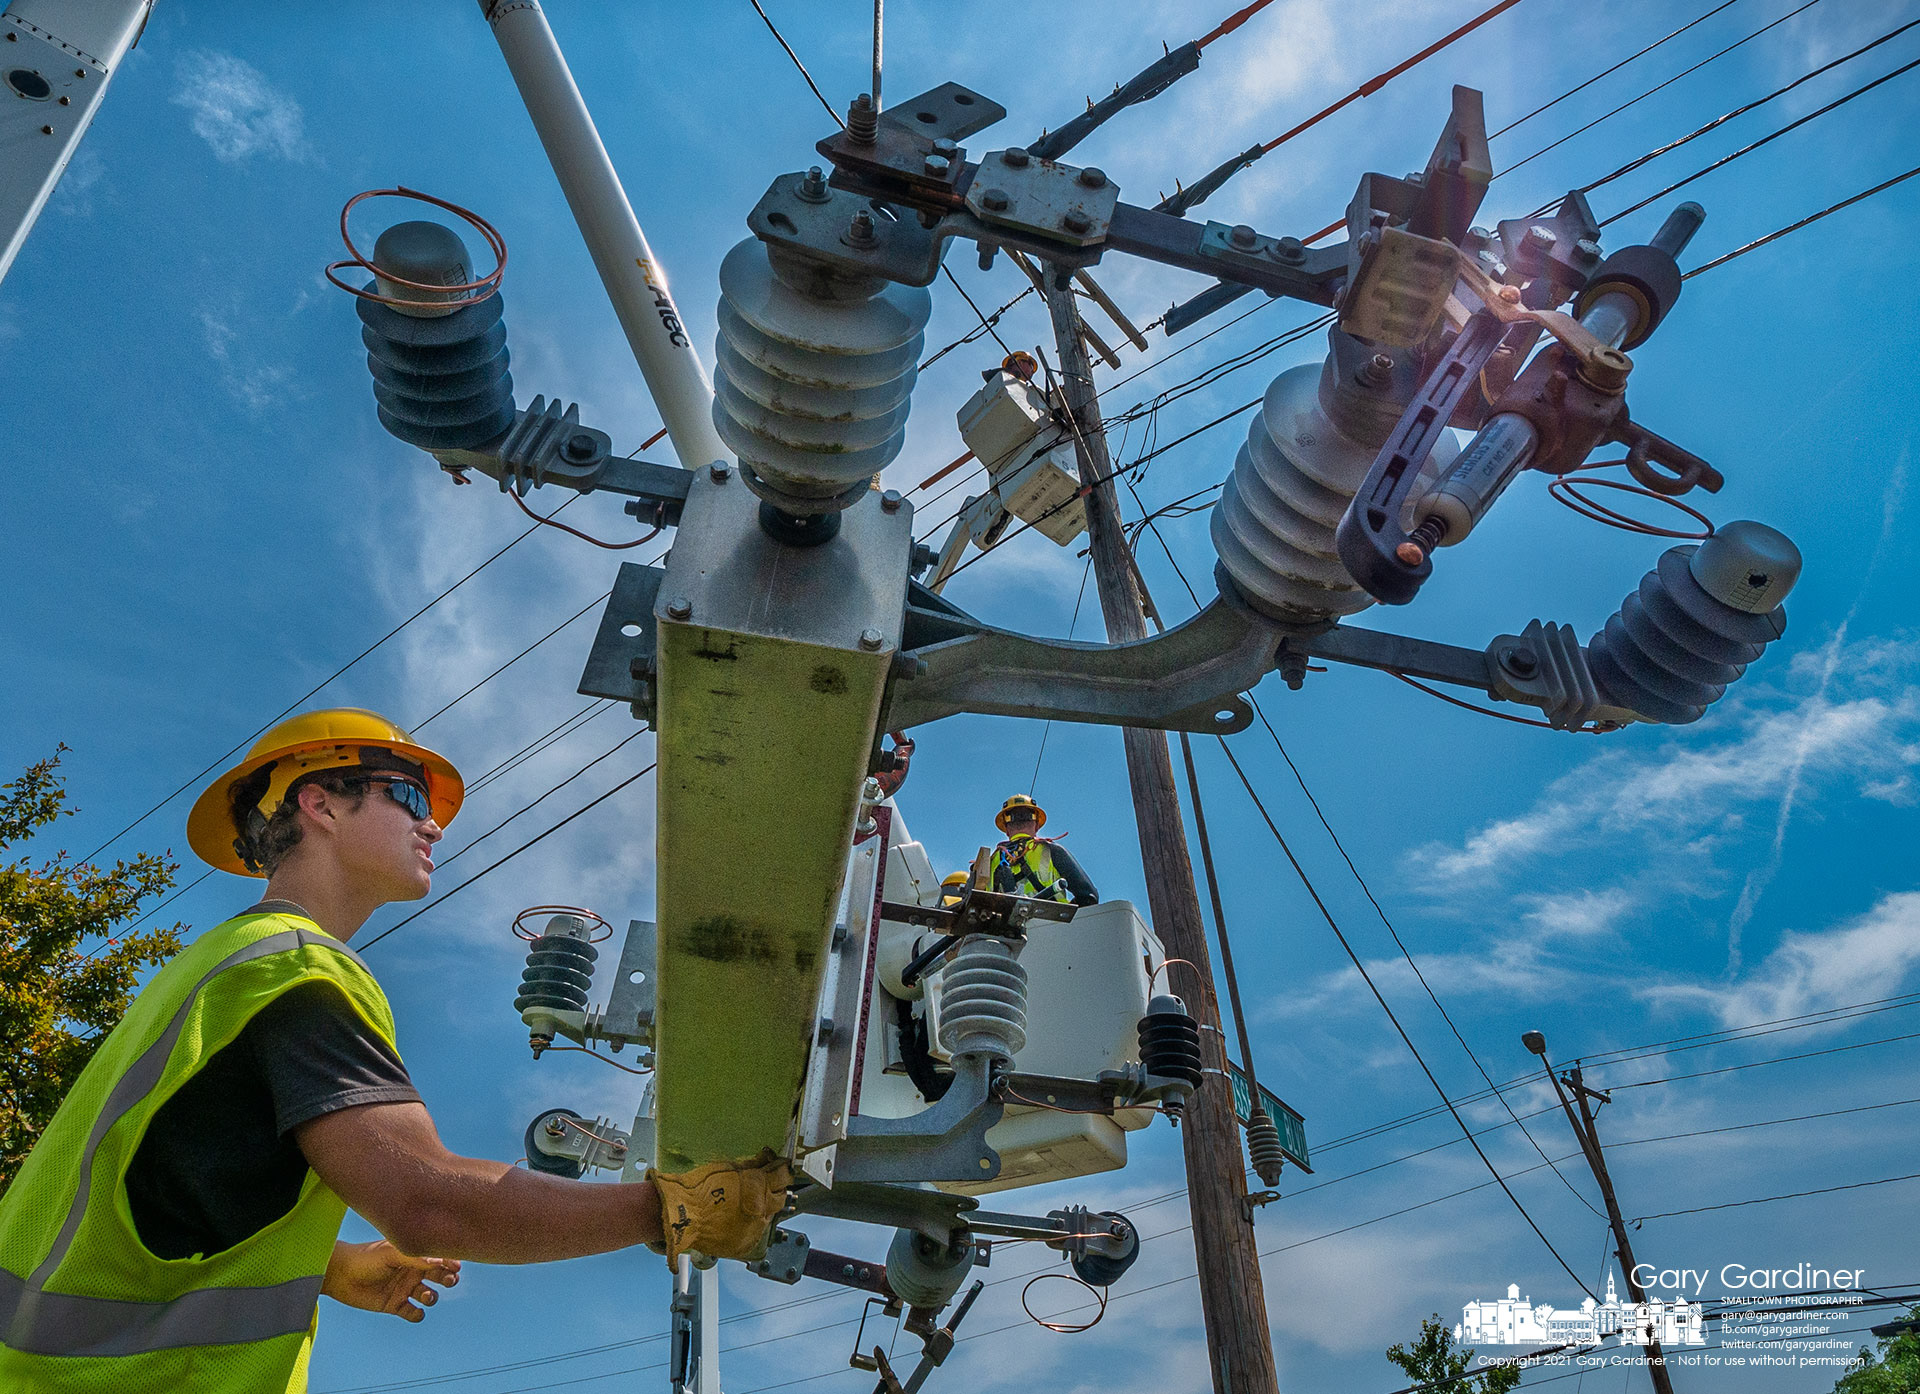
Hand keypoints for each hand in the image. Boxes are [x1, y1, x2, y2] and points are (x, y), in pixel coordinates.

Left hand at [322, 1239, 460, 1322]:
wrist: (340, 1274)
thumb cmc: (365, 1257)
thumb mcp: (391, 1253)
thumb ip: (415, 1257)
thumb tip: (440, 1262)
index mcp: (414, 1255)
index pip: (439, 1258)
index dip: (451, 1262)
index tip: (456, 1266)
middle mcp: (412, 1271)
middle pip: (439, 1277)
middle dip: (448, 1279)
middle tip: (448, 1280)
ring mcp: (404, 1288)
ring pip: (429, 1295)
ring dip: (432, 1297)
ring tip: (424, 1296)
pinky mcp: (394, 1305)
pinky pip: (413, 1313)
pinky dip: (417, 1314)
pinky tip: (413, 1310)